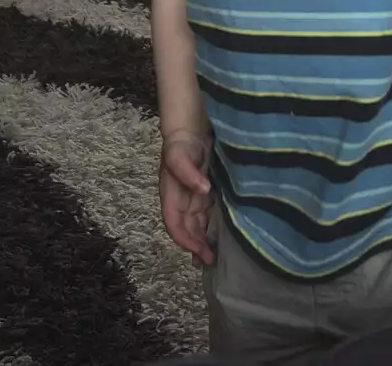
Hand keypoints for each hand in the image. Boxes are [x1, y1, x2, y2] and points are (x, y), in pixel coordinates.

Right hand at [159, 132, 214, 265]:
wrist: (191, 131)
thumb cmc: (182, 145)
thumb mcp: (180, 156)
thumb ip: (189, 174)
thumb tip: (203, 190)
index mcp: (170, 196)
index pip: (174, 224)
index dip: (184, 239)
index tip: (198, 250)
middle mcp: (181, 202)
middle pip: (186, 230)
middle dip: (195, 246)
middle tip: (210, 260)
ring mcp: (193, 199)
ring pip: (196, 226)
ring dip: (202, 241)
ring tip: (213, 257)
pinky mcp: (205, 195)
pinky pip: (207, 216)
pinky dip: (211, 228)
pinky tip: (221, 237)